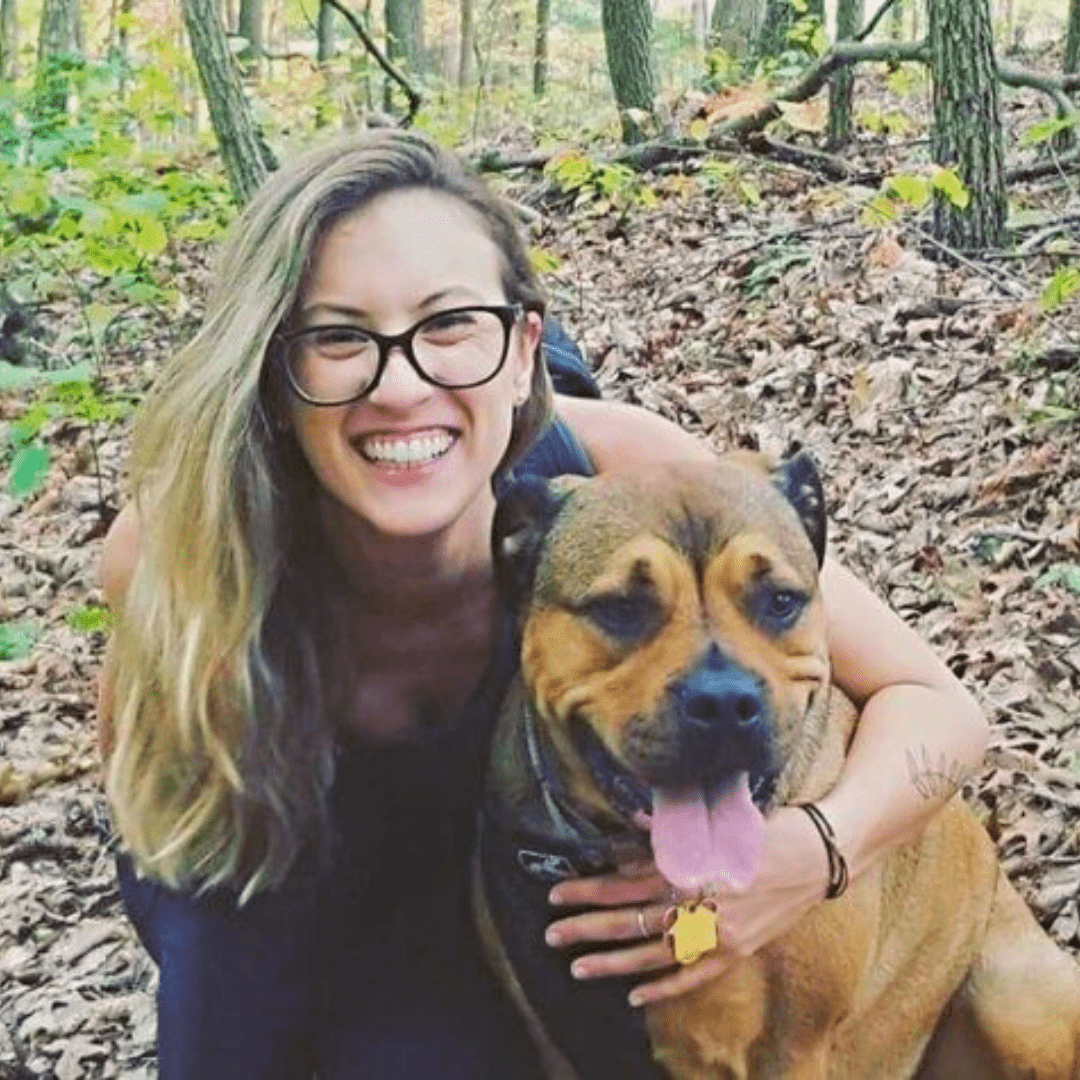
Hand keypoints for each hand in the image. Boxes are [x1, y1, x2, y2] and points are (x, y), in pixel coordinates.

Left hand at [544, 806, 830, 1006]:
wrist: (823, 854)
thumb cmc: (768, 828)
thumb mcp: (718, 821)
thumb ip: (672, 829)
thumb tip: (631, 822)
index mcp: (692, 869)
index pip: (626, 883)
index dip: (589, 888)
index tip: (556, 893)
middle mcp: (701, 905)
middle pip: (632, 921)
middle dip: (587, 927)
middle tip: (551, 934)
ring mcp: (720, 934)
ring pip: (655, 954)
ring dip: (614, 962)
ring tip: (578, 968)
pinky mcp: (738, 951)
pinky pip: (694, 976)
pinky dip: (664, 988)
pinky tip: (635, 996)